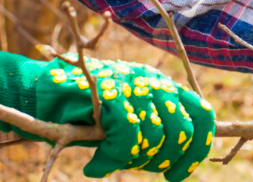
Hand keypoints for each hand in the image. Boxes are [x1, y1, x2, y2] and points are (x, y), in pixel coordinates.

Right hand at [0, 52, 214, 180]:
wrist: (47, 94)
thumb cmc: (92, 111)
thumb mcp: (133, 115)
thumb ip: (158, 127)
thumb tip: (185, 155)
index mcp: (165, 86)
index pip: (202, 115)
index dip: (197, 150)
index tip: (177, 174)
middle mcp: (153, 82)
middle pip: (182, 130)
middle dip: (166, 159)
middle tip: (143, 168)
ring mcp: (133, 86)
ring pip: (155, 137)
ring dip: (135, 161)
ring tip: (115, 162)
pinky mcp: (110, 94)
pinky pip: (127, 137)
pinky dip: (112, 160)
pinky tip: (96, 166)